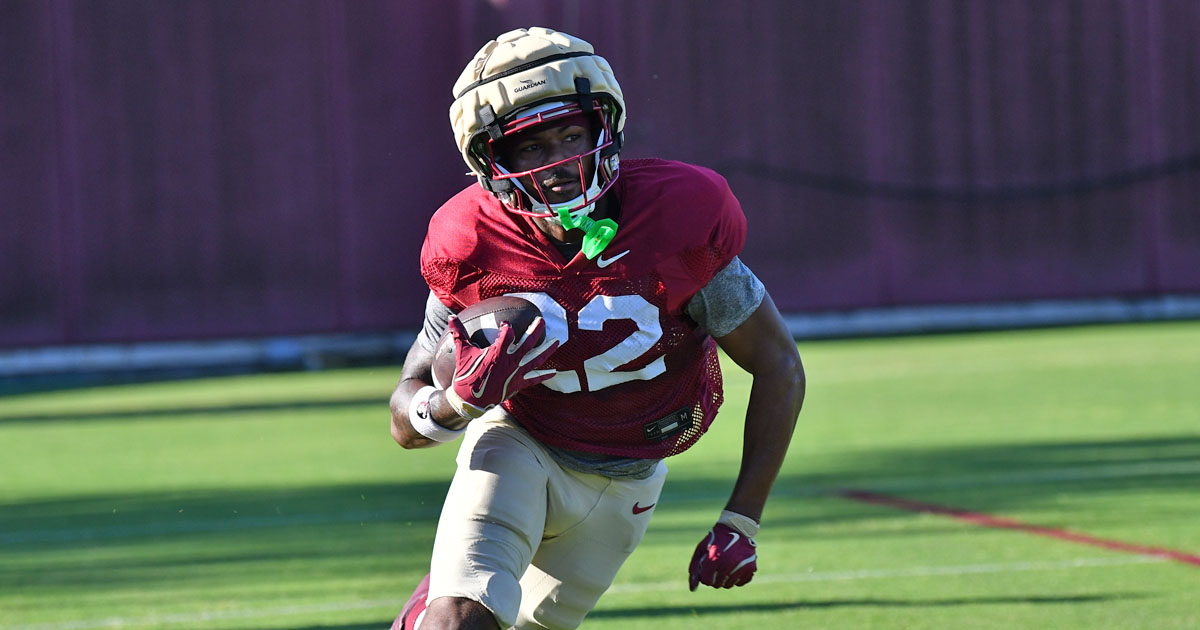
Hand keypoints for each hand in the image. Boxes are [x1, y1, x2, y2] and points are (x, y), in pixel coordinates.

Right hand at [442, 315, 557, 418]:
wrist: (470, 400)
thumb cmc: (466, 374)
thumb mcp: (462, 352)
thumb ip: (458, 333)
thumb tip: (451, 317)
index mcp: (497, 353)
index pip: (507, 334)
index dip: (507, 328)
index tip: (505, 325)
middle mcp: (510, 362)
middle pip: (528, 343)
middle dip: (535, 330)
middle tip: (542, 320)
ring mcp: (516, 373)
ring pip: (535, 359)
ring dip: (547, 350)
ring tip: (557, 341)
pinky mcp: (518, 384)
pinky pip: (534, 379)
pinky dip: (544, 376)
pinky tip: (554, 372)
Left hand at [688, 522, 756, 590]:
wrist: (737, 527)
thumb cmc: (715, 540)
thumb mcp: (701, 550)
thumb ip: (695, 569)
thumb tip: (692, 589)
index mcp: (715, 558)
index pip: (707, 581)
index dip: (705, 578)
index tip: (706, 572)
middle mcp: (729, 563)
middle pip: (718, 584)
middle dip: (714, 579)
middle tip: (715, 570)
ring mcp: (741, 566)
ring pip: (729, 584)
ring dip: (725, 580)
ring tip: (724, 568)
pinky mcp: (751, 567)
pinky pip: (741, 582)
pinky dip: (737, 579)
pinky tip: (734, 568)